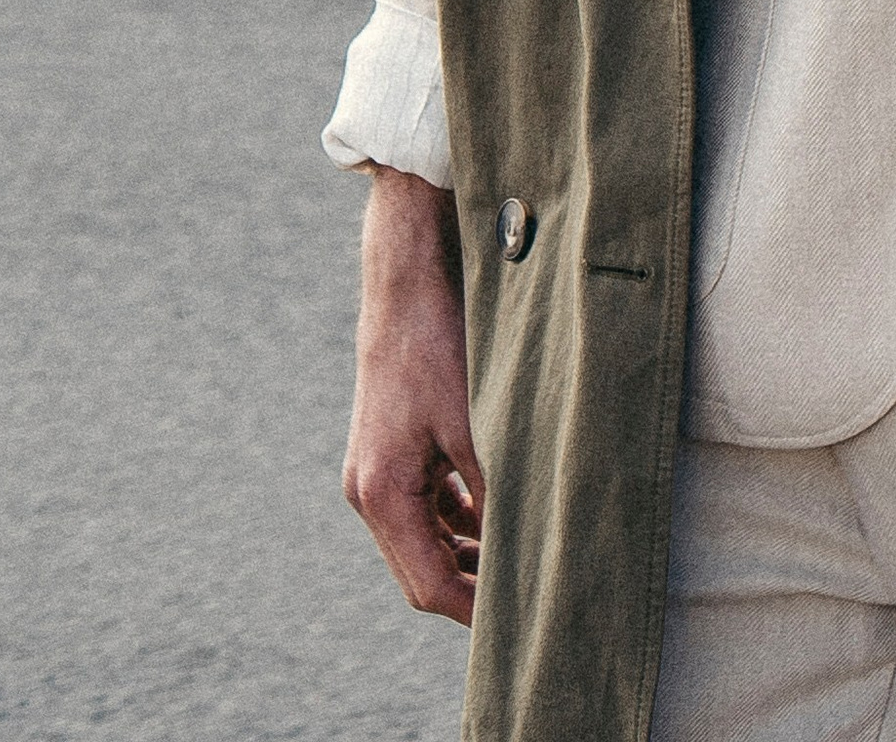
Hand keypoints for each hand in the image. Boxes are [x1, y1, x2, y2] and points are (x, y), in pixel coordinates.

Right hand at [344, 166, 483, 625]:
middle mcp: (369, 490)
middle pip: (420, 569)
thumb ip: (493, 488)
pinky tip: (494, 513)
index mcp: (382, 494)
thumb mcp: (475, 420)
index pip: (428, 585)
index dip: (473, 610)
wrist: (408, 276)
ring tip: (519, 562)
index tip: (517, 620)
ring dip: (466, 554)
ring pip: (422, 538)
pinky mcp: (389, 447)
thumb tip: (522, 542)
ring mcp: (375, 469)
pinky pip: (422, 504)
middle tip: (526, 598)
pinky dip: (456, 519)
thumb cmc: (439, 341)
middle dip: (470, 589)